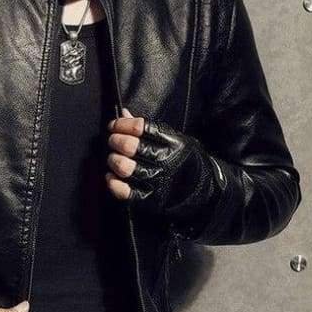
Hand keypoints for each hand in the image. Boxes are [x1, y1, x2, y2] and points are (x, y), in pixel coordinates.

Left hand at [105, 107, 222, 225]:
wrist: (200, 189)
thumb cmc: (182, 159)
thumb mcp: (173, 138)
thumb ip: (146, 127)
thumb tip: (123, 113)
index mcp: (171, 142)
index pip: (139, 127)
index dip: (121, 124)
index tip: (113, 126)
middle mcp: (164, 161)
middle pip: (129, 146)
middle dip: (115, 140)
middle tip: (113, 141)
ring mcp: (156, 181)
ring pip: (124, 167)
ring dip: (113, 160)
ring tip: (113, 158)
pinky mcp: (149, 199)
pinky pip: (124, 191)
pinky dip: (113, 183)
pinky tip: (111, 176)